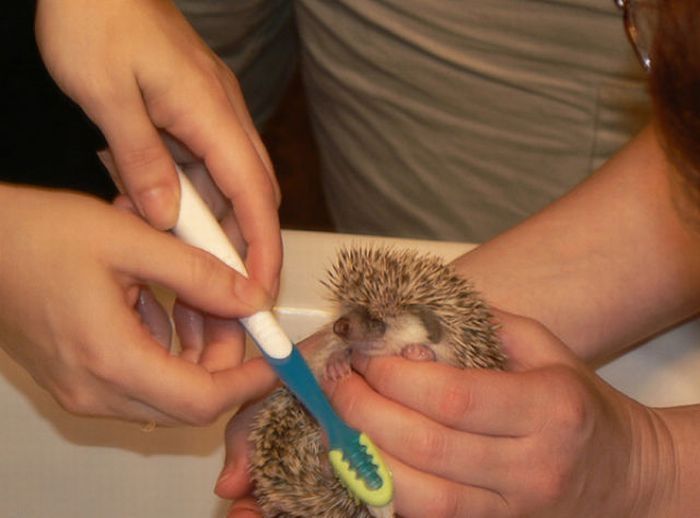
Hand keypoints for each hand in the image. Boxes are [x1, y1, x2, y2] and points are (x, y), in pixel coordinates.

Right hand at [0, 184, 274, 424]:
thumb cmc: (41, 236)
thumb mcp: (132, 240)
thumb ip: (199, 274)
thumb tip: (252, 298)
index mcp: (110, 359)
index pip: (202, 398)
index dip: (248, 381)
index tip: (276, 358)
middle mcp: (95, 389)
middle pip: (188, 400)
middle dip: (225, 358)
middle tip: (233, 308)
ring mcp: (84, 389)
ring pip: (167, 389)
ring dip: (196, 348)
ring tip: (196, 295)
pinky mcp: (79, 378)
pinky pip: (141, 378)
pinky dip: (167, 346)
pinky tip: (164, 302)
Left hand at [35, 0, 280, 293]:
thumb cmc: (94, 19)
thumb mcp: (105, 93)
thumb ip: (140, 158)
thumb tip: (167, 216)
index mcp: (210, 110)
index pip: (253, 192)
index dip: (262, 245)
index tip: (261, 287)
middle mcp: (222, 115)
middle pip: (251, 194)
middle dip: (246, 246)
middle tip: (227, 292)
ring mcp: (211, 114)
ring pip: (228, 184)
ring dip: (213, 225)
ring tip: (185, 258)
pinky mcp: (194, 113)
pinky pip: (205, 167)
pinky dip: (192, 198)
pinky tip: (162, 212)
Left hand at [217, 311, 676, 516]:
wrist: (626, 478)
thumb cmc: (580, 405)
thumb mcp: (547, 349)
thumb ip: (484, 324)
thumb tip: (410, 311)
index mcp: (548, 409)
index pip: (452, 397)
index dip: (395, 376)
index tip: (362, 354)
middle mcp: (531, 467)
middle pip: (425, 447)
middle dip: (364, 409)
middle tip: (336, 380)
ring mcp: (511, 511)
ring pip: (420, 496)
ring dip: (364, 455)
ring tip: (336, 419)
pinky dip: (386, 489)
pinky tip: (362, 457)